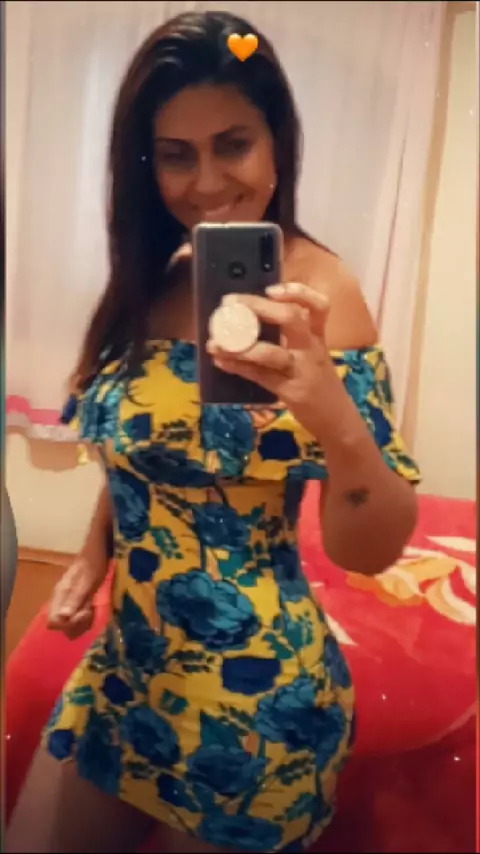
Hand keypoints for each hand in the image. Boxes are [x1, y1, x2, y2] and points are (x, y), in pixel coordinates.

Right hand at [47, 552, 108, 640]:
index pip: (52, 622)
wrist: (98, 548)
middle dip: (76, 625)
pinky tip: (93, 608)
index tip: (84, 613)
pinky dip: (84, 618)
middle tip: (90, 612)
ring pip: (67, 623)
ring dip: (81, 623)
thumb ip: (76, 598)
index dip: (68, 624)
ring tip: (92, 610)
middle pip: (60, 625)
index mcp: (60, 594)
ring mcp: (67, 600)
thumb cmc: (94, 561)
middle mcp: (60, 600)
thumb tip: (62, 617)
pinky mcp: (75, 600)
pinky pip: (74, 617)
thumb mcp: (88, 580)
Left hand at [207, 282, 338, 415]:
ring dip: (241, 346)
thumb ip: (293, 339)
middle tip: (231, 303)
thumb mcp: (314, 356)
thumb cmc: (320, 385)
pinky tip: (220, 362)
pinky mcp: (291, 391)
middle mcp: (312, 349)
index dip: (298, 292)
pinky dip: (238, 368)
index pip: (319, 306)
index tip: (271, 289)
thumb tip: (252, 321)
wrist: (337, 420)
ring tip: (216, 342)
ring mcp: (302, 370)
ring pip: (272, 353)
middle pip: (292, 318)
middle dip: (259, 307)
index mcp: (318, 337)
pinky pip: (261, 376)